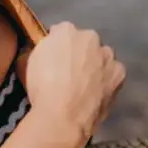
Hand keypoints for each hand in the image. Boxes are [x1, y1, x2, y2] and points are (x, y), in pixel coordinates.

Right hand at [17, 22, 125, 144]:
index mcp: (66, 30)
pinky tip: (96, 93)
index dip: (56, 46)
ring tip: (85, 85)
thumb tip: (47, 51)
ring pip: (102, 57)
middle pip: (85, 42)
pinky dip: (106, 80)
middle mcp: (91, 38)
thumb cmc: (41, 88)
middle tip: (69, 73)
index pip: (61, 32)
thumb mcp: (27, 63)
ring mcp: (108, 57)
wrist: (63, 117)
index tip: (52, 59)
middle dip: (80, 53)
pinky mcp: (119, 76)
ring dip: (96, 65)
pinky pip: (112, 74)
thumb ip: (42, 50)